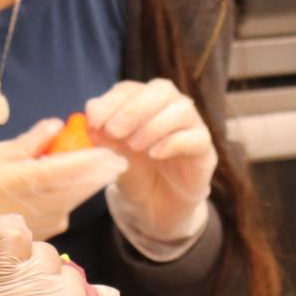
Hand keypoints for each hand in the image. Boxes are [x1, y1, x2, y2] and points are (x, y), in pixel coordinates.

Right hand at [0, 119, 126, 277]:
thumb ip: (27, 144)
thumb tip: (58, 126)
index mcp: (9, 184)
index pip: (59, 174)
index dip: (89, 162)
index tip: (111, 150)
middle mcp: (23, 210)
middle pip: (73, 191)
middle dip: (97, 174)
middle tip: (116, 156)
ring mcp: (29, 229)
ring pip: (71, 203)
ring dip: (87, 185)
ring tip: (99, 165)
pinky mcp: (32, 239)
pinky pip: (61, 213)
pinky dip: (71, 197)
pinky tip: (73, 183)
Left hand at [86, 79, 217, 250]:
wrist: (155, 206)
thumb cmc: (134, 172)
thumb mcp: (111, 154)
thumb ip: (101, 134)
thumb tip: (90, 113)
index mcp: (144, 103)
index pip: (130, 89)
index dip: (111, 101)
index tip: (94, 121)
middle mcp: (171, 108)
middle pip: (161, 90)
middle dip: (133, 109)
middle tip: (114, 132)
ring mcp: (191, 127)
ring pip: (182, 109)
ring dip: (153, 125)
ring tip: (134, 147)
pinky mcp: (204, 150)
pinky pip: (196, 137)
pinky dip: (173, 143)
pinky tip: (155, 154)